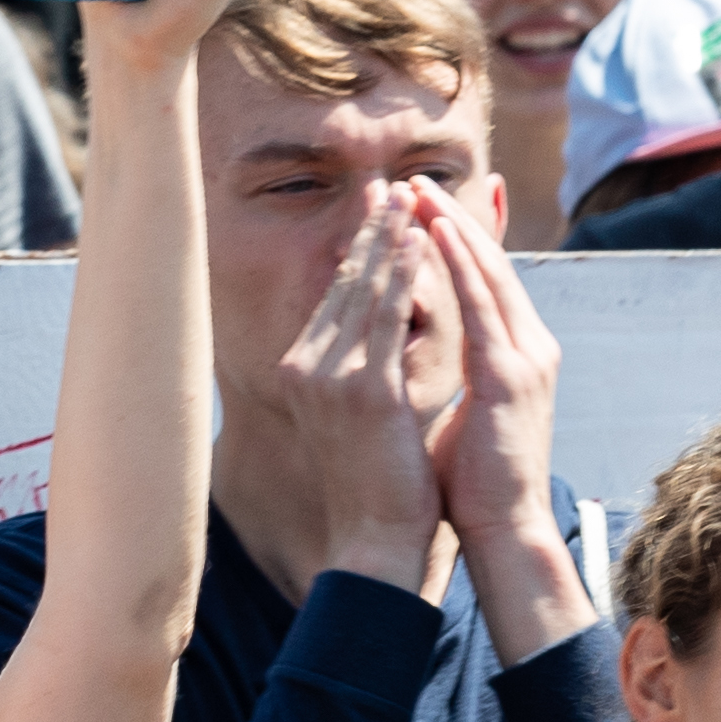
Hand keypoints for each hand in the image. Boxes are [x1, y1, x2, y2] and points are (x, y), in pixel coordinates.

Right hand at [272, 192, 447, 583]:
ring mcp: (329, 377)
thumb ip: (361, 368)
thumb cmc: (378, 481)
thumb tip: (380, 333)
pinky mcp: (362, 389)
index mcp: (301, 371)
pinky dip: (403, 273)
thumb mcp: (361, 414)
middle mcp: (305, 366)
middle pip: (342, 283)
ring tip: (409, 198)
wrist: (376, 536)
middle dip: (369, 231)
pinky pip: (387, 316)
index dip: (359, 251)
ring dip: (388, 238)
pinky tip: (419, 241)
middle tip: (389, 186)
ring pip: (363, 290)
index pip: (335, 297)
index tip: (378, 212)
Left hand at [404, 178, 560, 548]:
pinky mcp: (513, 376)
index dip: (453, 240)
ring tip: (419, 190)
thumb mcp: (462, 408)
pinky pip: (484, 305)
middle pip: (489, 265)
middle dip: (451, 219)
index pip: (483, 282)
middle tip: (414, 179)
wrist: (502, 529)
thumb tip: (422, 354)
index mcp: (516, 354)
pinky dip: (461, 264)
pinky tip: (437, 231)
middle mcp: (530, 346)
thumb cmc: (473, 480)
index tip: (417, 207)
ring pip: (489, 273)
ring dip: (453, 226)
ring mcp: (527, 358)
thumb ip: (455, 373)